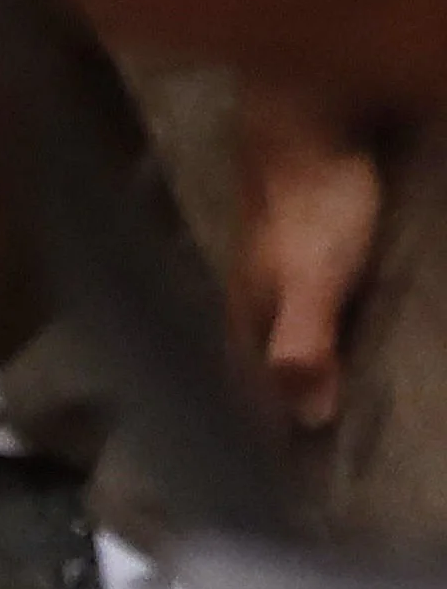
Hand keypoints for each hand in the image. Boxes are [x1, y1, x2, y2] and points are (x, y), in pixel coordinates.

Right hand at [233, 89, 384, 432]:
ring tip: (323, 399)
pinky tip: (342, 330)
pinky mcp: (308, 240)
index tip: (284, 473)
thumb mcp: (311, 280)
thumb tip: (309, 419)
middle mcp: (252, 295)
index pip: (246, 387)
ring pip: (282, 329)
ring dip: (297, 364)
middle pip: (259, 361)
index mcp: (246, 313)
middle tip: (305, 444)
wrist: (312, 115)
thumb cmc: (312, 202)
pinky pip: (313, 299)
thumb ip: (304, 346)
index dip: (263, 427)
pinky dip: (323, 326)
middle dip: (276, 400)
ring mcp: (277, 265)